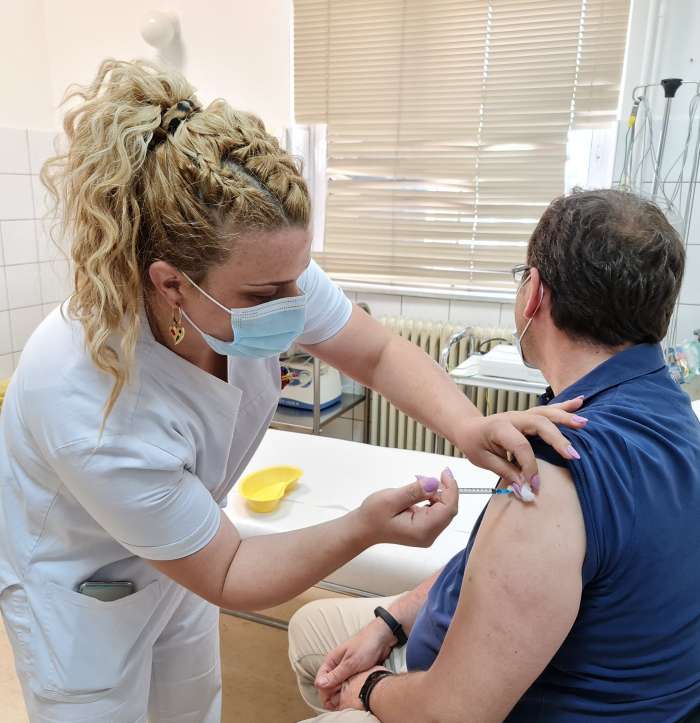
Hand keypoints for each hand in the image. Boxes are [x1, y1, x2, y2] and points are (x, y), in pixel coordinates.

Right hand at [315, 619, 396, 708]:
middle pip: (329, 686)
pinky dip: (350, 693)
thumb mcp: (350, 663)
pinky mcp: (355, 674)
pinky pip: (349, 686)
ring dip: (342, 696)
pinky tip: (355, 698)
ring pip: (339, 688)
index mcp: (331, 661)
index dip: (323, 693)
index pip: (320, 681)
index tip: (331, 704)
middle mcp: (337, 667)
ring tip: (349, 703)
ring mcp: (346, 671)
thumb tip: (318, 684)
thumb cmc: (366, 646)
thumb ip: (335, 675)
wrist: (383, 639)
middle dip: (333, 697)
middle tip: (342, 706)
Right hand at [357, 468, 457, 547]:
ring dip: (437, 493)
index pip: (448, 509)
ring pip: (444, 510)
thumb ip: (414, 491)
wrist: (363, 528)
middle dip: (444, 490)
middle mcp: (428, 535)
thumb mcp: (391, 499)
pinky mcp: (424, 529)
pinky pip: (436, 512)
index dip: (451, 489)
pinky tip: (420, 491)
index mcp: (422, 530)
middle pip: (448, 510)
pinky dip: (432, 498)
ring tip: (420, 482)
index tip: (445, 472)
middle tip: (430, 475)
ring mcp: (427, 534)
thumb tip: (434, 483)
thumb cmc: (373, 516)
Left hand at [455, 397, 586, 487]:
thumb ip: (506, 472)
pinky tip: (580, 402)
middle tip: (573, 455)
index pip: (520, 446)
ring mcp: (522, 415)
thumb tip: (526, 488)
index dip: (529, 467)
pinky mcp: (528, 416)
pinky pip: (548, 410)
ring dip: (565, 418)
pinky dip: (564, 407)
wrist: (468, 428)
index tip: (533, 485)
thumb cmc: (475, 444)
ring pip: (546, 414)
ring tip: (584, 423)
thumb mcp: (483, 461)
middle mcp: (512, 418)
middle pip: (538, 424)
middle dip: (557, 439)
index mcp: (498, 428)